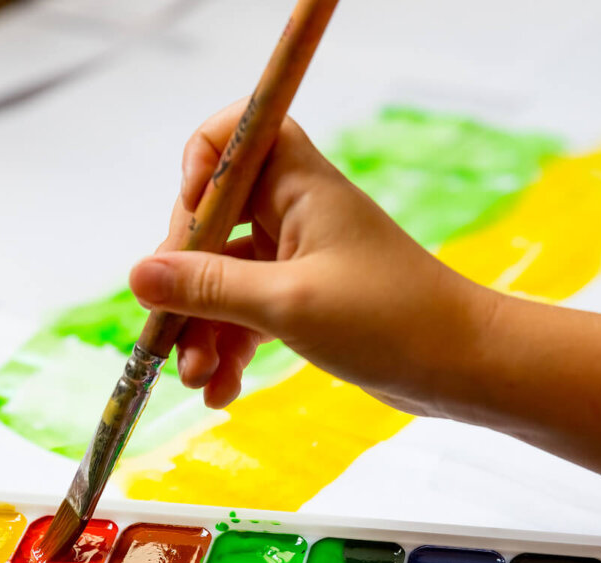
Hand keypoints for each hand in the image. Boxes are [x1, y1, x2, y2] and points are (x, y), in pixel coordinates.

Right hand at [130, 99, 498, 413]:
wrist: (462, 367)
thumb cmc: (390, 319)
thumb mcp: (288, 304)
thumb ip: (209, 288)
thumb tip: (138, 275)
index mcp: (298, 187)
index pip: (239, 133)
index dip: (202, 163)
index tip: (188, 215)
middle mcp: (294, 213)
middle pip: (213, 223)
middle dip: (184, 282)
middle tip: (168, 332)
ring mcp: (297, 259)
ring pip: (224, 279)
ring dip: (202, 328)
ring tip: (195, 379)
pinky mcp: (302, 301)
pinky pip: (246, 314)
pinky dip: (229, 348)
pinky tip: (221, 390)